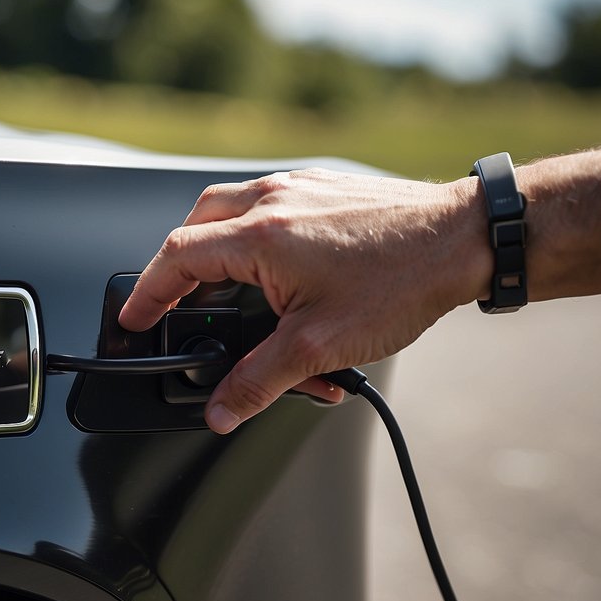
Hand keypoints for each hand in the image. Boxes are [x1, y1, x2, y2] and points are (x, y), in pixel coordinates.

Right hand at [119, 169, 490, 431]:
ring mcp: (300, 188)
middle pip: (195, 225)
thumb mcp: (319, 345)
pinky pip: (269, 204)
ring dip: (216, 249)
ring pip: (231, 210)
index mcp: (261, 235)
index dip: (147, 293)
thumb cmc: (403, 281)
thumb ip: (258, 381)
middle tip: (174, 305)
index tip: (133, 320)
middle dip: (177, 268)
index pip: (176, 258)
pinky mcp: (325, 189)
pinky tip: (275, 272)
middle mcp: (274, 201)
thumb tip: (221, 412)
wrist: (466, 239)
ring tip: (224, 294)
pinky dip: (253, 236)